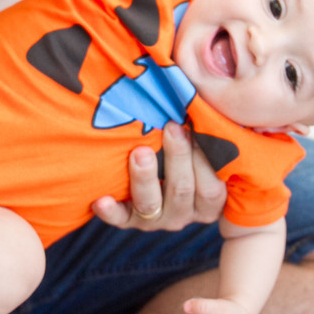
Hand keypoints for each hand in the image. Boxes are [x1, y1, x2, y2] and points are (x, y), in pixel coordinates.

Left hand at [92, 122, 224, 230]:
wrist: (152, 170)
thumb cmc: (186, 150)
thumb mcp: (203, 146)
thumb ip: (209, 133)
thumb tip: (209, 94)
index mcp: (209, 200)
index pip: (212, 188)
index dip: (206, 159)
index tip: (197, 128)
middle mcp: (184, 212)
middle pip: (183, 191)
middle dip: (178, 158)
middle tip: (172, 128)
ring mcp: (156, 218)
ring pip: (152, 204)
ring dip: (144, 178)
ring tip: (139, 153)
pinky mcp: (129, 219)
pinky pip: (120, 218)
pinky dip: (111, 211)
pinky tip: (101, 200)